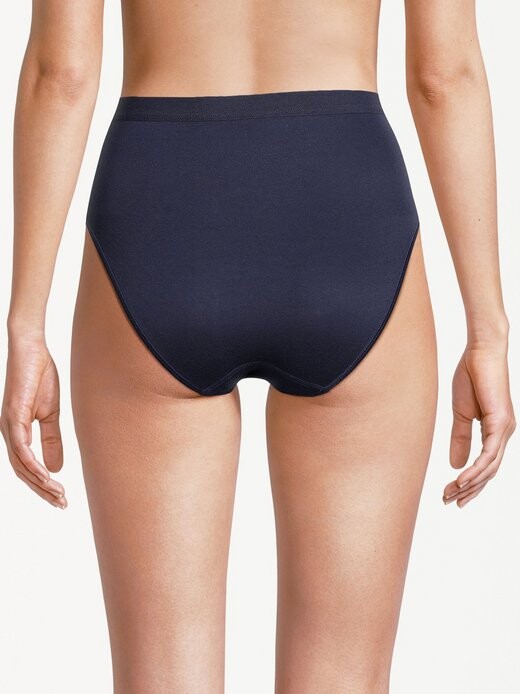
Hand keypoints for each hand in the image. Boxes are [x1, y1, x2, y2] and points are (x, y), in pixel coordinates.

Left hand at [1, 335, 66, 508]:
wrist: (32, 350)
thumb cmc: (40, 376)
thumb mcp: (51, 414)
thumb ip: (52, 440)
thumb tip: (57, 468)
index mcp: (17, 433)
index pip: (28, 468)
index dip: (43, 485)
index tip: (61, 498)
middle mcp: (9, 434)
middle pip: (22, 473)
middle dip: (43, 491)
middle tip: (62, 504)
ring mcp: (8, 426)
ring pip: (20, 466)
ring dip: (39, 483)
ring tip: (58, 494)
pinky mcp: (12, 417)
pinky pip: (20, 449)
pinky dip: (33, 465)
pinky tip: (46, 476)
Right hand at [443, 343, 515, 507]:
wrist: (481, 352)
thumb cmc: (472, 376)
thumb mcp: (461, 413)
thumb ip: (460, 438)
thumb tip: (455, 464)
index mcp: (495, 431)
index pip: (484, 465)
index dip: (469, 483)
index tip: (452, 495)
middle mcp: (504, 434)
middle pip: (488, 472)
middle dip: (468, 490)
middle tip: (448, 501)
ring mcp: (505, 430)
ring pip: (490, 468)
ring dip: (470, 484)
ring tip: (451, 495)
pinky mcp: (501, 423)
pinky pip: (489, 454)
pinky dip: (475, 469)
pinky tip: (461, 479)